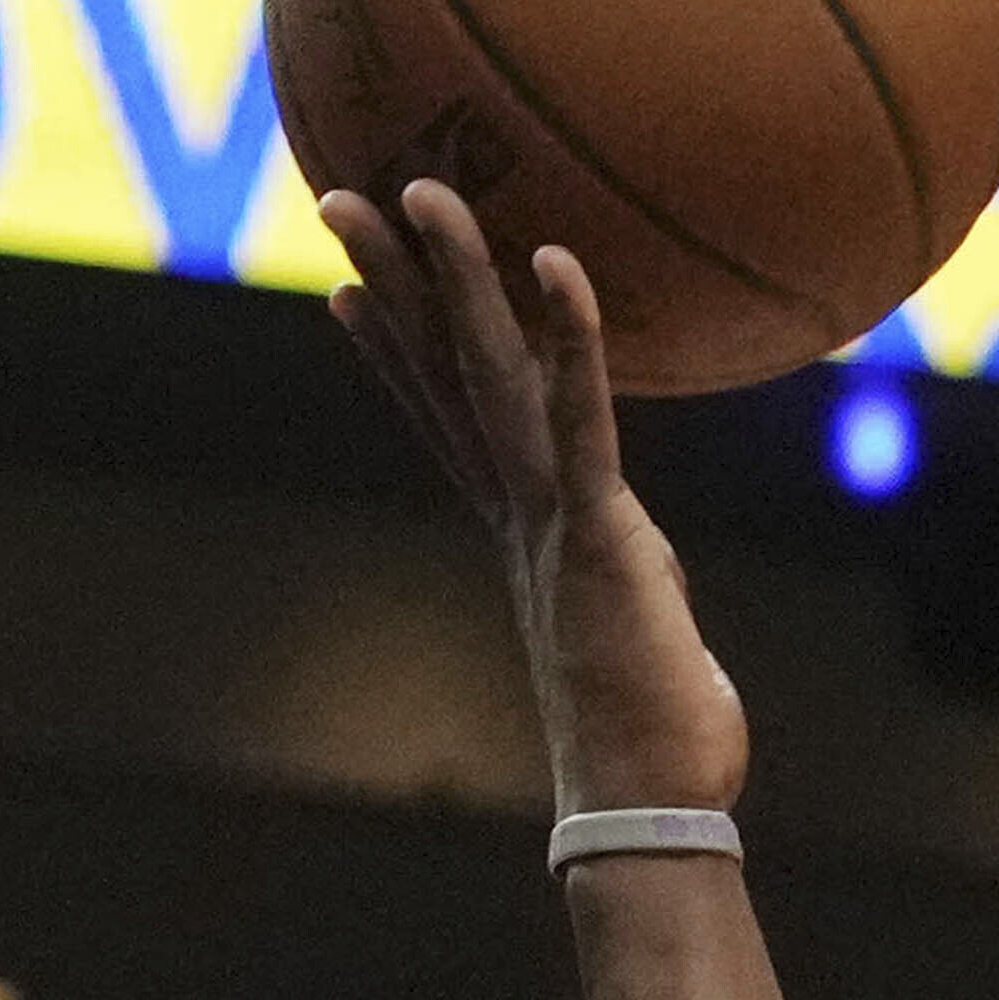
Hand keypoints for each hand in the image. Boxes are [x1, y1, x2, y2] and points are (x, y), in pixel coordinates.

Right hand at [321, 178, 750, 822]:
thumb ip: (632, 585)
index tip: (350, 293)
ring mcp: (551, 520)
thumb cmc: (659, 739)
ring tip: (421, 194)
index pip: (445, 422)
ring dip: (457, 277)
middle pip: (442, 374)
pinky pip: (582, 419)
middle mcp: (519, 513)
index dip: (396, 354)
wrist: (651, 805)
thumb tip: (648, 579)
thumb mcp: (639, 630)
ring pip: (490, 376)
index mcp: (524, 532)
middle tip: (339, 196)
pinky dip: (572, 341)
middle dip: (393, 279)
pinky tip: (558, 264)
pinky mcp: (598, 532)